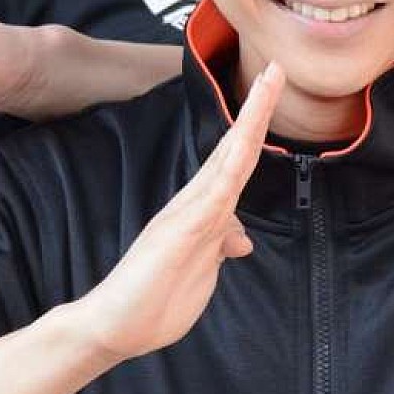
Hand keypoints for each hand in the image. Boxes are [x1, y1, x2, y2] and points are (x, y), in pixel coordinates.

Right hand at [80, 62, 285, 364]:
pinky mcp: (182, 232)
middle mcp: (197, 203)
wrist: (115, 325)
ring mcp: (189, 214)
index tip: (275, 93)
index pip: (238, 162)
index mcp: (204, 211)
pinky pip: (215, 193)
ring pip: (230, 159)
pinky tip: (245, 140)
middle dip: (258, 108)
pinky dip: (232, 165)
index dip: (257, 128)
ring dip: (251, 121)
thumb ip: (219, 248)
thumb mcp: (201, 271)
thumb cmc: (155, 299)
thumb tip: (241, 239)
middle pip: (237, 148)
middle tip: (278, 68)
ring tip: (268, 84)